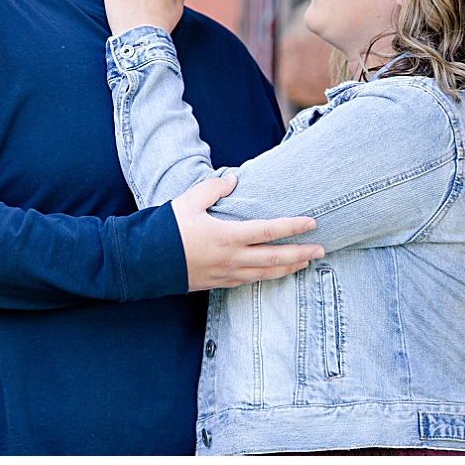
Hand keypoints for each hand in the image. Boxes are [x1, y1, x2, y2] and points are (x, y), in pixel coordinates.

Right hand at [171, 174, 325, 290]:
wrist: (143, 263)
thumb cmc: (166, 229)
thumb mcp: (189, 201)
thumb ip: (214, 188)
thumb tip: (233, 181)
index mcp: (227, 236)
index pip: (269, 231)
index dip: (293, 227)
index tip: (312, 223)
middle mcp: (231, 259)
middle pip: (274, 257)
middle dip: (301, 253)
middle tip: (321, 249)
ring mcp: (226, 274)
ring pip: (265, 273)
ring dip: (288, 268)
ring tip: (305, 262)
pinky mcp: (218, 283)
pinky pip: (250, 281)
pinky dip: (268, 277)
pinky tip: (276, 273)